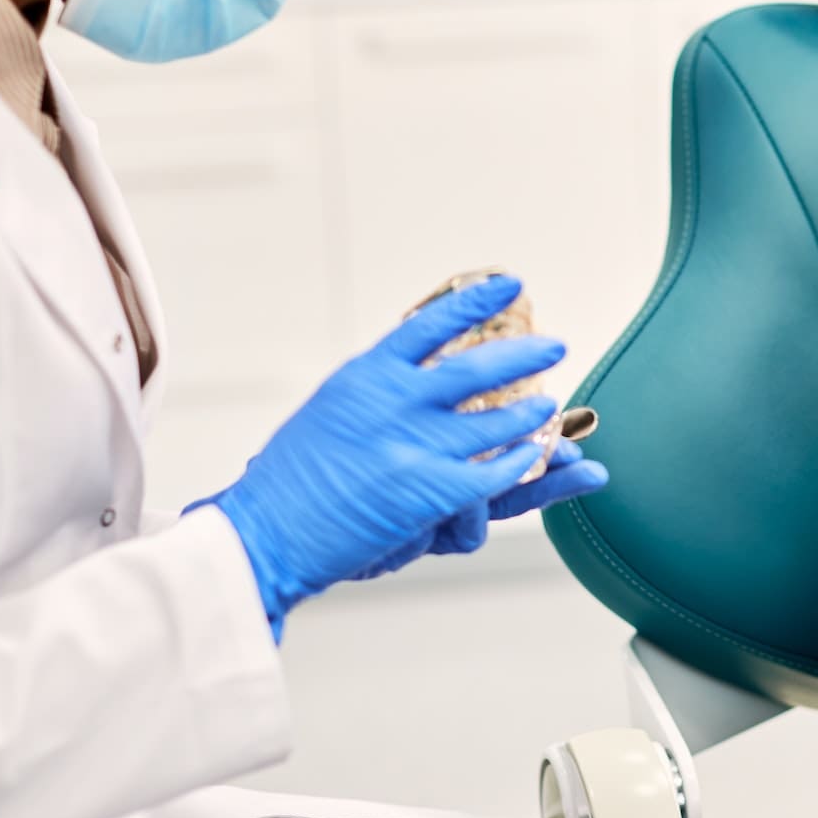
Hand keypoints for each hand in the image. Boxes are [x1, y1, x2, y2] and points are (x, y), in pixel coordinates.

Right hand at [204, 275, 565, 634]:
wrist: (265, 532)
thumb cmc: (290, 480)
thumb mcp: (330, 411)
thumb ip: (376, 392)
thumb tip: (412, 371)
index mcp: (366, 376)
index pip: (431, 324)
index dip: (477, 302)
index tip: (510, 285)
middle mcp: (394, 402)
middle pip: (477, 368)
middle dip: (524, 355)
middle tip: (553, 346)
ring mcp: (414, 446)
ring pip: (496, 422)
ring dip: (531, 415)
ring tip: (550, 407)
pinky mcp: (428, 492)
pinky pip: (492, 474)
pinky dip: (518, 465)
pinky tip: (532, 457)